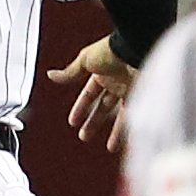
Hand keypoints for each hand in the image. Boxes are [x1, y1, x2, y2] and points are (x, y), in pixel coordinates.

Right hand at [47, 35, 136, 152]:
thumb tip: (52, 75)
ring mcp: (130, 90)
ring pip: (120, 115)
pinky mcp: (143, 97)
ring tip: (108, 146)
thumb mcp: (86, 60)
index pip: (89, 94)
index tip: (73, 121)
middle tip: (85, 136)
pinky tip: (126, 142)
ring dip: (113, 131)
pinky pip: (135, 118)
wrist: (136, 49)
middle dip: (94, 122)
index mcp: (102, 72)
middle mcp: (117, 82)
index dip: (81, 107)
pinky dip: (130, 131)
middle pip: (104, 106)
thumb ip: (70, 72)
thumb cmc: (112, 50)